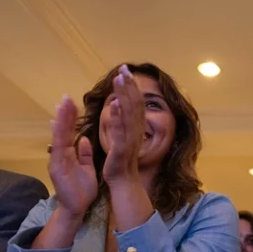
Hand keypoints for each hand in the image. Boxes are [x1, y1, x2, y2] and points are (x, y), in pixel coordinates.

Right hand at [48, 96, 97, 219]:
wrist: (77, 208)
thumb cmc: (82, 190)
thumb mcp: (87, 168)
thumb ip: (84, 154)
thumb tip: (85, 139)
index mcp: (69, 154)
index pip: (70, 132)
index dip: (71, 118)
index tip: (73, 102)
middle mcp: (61, 155)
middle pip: (62, 131)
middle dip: (64, 114)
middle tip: (66, 97)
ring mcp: (57, 161)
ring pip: (58, 138)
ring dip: (60, 122)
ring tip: (62, 106)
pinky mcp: (57, 169)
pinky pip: (58, 151)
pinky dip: (58, 138)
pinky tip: (57, 126)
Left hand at [102, 65, 144, 185]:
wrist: (123, 183)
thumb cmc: (121, 162)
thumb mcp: (124, 138)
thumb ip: (124, 123)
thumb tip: (122, 108)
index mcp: (135, 128)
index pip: (136, 103)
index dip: (132, 87)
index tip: (126, 71)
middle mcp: (137, 131)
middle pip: (135, 104)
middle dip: (130, 86)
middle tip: (124, 68)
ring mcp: (130, 139)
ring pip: (129, 114)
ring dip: (125, 95)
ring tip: (120, 79)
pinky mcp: (122, 149)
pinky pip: (121, 131)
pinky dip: (119, 117)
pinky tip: (115, 104)